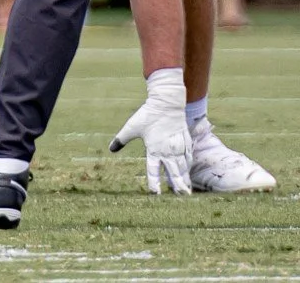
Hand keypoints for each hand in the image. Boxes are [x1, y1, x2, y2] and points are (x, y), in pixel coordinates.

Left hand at [109, 77, 191, 194]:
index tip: (155, 194)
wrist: (166, 103)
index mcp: (154, 149)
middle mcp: (168, 151)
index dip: (154, 183)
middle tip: (182, 197)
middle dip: (178, 186)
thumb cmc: (147, 115)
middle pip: (174, 173)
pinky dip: (188, 166)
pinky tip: (188, 172)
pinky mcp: (185, 141)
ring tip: (187, 191)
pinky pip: (188, 157)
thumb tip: (110, 149)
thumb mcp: (131, 127)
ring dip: (184, 179)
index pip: (153, 171)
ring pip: (183, 167)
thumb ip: (121, 139)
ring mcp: (178, 146)